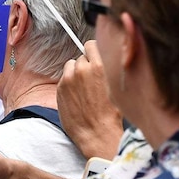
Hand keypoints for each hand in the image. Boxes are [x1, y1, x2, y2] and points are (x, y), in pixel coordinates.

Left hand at [56, 41, 122, 159]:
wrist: (97, 133)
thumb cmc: (112, 114)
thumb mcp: (117, 86)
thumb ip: (109, 69)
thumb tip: (104, 58)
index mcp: (99, 66)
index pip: (90, 45)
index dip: (93, 52)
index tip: (95, 58)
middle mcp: (82, 69)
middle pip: (81, 57)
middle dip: (86, 65)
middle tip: (92, 80)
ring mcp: (69, 78)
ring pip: (70, 66)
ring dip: (76, 73)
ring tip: (84, 89)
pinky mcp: (60, 88)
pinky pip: (64, 79)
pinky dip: (70, 84)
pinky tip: (78, 97)